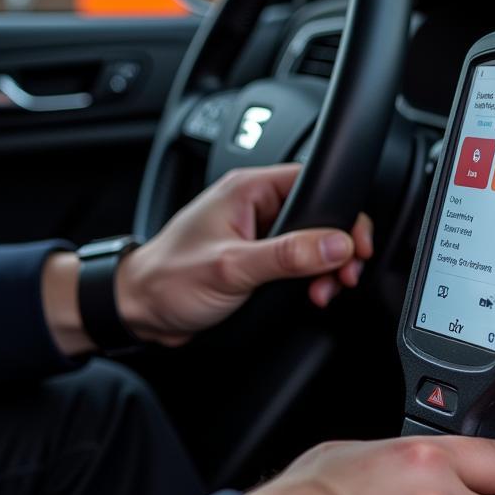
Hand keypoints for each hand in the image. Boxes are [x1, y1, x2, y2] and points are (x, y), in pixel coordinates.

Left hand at [43, 164, 373, 354]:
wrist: (139, 310)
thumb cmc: (168, 280)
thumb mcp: (232, 268)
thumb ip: (287, 255)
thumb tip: (335, 244)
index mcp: (248, 190)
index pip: (314, 184)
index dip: (342, 214)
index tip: (355, 246)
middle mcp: (255, 207)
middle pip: (319, 216)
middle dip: (338, 249)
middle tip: (344, 275)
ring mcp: (257, 234)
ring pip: (312, 242)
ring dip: (326, 268)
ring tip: (324, 291)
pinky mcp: (257, 259)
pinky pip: (298, 262)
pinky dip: (311, 279)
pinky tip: (310, 294)